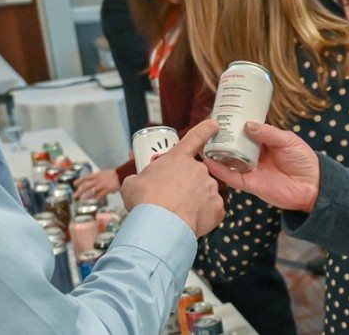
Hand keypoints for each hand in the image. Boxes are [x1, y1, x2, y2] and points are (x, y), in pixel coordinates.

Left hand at [73, 169, 119, 199]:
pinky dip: (98, 197)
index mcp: (97, 175)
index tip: (74, 184)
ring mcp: (103, 185)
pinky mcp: (108, 189)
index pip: (86, 177)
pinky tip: (96, 200)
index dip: (80, 180)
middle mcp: (98, 180)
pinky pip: (101, 194)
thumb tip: (95, 188)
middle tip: (74, 195)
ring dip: (87, 195)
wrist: (122, 174)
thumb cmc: (114, 175)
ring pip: (93, 191)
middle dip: (80, 191)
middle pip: (87, 185)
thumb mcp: (104, 174)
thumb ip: (99, 180)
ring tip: (82, 199)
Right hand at [120, 120, 224, 236]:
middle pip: (194, 174)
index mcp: (178, 159)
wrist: (159, 224)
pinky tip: (189, 221)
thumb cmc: (145, 201)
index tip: (214, 125)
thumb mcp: (132, 183)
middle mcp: (198, 169)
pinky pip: (211, 210)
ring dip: (194, 200)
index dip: (206, 129)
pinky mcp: (217, 207)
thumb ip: (139, 178)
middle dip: (185, 184)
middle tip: (170, 198)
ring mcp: (210, 188)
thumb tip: (137, 183)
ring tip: (177, 213)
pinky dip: (203, 215)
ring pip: (203, 192)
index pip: (196, 137)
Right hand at [204, 121, 319, 212]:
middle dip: (221, 136)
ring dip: (216, 152)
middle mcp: (254, 154)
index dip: (234, 123)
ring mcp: (250, 169)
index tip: (221, 113)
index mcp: (263, 141)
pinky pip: (231, 177)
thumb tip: (248, 124)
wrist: (313, 186)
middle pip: (233, 144)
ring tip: (202, 142)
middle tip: (207, 127)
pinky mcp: (249, 184)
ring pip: (228, 159)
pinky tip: (209, 161)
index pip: (245, 130)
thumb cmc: (303, 160)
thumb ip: (268, 133)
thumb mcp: (288, 141)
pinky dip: (220, 170)